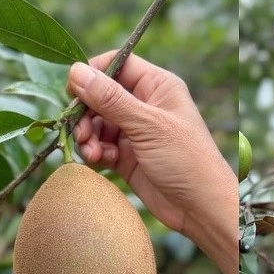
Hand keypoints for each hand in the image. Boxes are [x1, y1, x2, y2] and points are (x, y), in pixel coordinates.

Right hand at [66, 52, 237, 273]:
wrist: (201, 209)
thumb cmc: (186, 159)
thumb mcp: (147, 125)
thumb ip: (110, 99)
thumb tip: (75, 71)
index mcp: (157, 86)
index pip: (117, 64)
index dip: (92, 74)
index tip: (72, 91)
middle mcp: (144, 104)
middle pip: (100, 96)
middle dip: (86, 113)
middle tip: (79, 131)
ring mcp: (135, 131)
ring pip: (97, 123)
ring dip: (89, 136)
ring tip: (92, 152)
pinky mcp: (126, 157)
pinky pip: (100, 146)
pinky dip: (96, 152)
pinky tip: (101, 162)